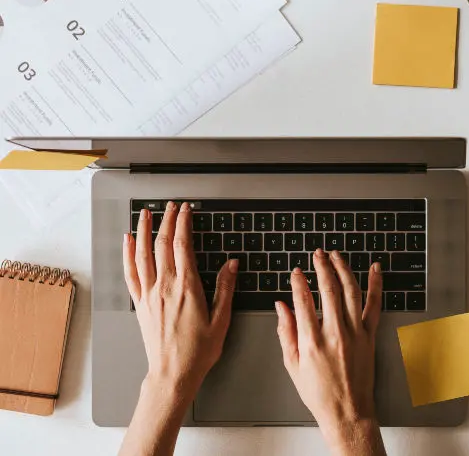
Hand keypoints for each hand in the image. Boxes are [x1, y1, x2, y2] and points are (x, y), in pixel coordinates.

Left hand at [122, 201, 237, 400]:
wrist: (173, 373)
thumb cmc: (198, 351)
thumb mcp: (221, 319)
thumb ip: (225, 288)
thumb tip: (231, 264)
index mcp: (186, 287)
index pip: (183, 245)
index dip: (184, 223)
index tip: (186, 209)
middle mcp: (164, 287)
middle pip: (162, 244)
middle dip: (167, 220)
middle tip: (171, 205)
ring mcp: (149, 294)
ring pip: (142, 254)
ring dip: (144, 230)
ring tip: (145, 213)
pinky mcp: (140, 304)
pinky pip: (130, 273)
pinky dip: (127, 254)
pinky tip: (127, 243)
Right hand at [276, 249, 385, 455]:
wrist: (348, 411)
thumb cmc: (319, 393)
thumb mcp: (292, 365)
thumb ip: (286, 332)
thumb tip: (281, 307)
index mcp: (312, 341)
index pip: (303, 301)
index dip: (298, 282)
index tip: (296, 271)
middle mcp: (335, 334)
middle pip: (329, 289)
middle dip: (322, 267)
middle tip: (317, 254)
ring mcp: (356, 333)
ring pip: (351, 292)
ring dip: (344, 269)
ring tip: (336, 255)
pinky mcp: (370, 335)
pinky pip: (375, 305)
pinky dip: (376, 285)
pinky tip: (375, 270)